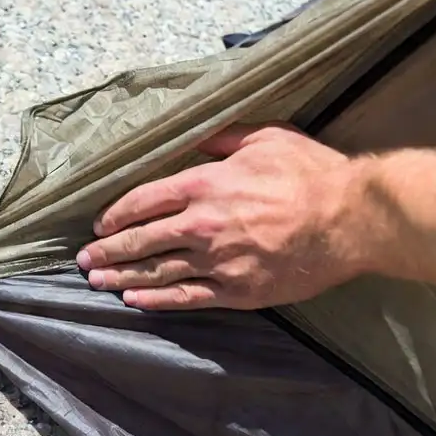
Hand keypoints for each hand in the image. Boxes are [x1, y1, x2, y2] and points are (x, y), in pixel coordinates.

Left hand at [76, 122, 368, 309]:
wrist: (351, 219)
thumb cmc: (310, 173)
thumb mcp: (264, 138)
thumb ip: (220, 138)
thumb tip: (190, 133)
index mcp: (205, 185)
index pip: (144, 201)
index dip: (116, 214)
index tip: (100, 224)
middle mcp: (203, 225)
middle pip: (142, 240)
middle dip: (108, 251)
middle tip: (84, 259)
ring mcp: (218, 262)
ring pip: (158, 272)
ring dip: (123, 278)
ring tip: (98, 281)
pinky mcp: (237, 290)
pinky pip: (187, 298)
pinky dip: (157, 301)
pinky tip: (135, 301)